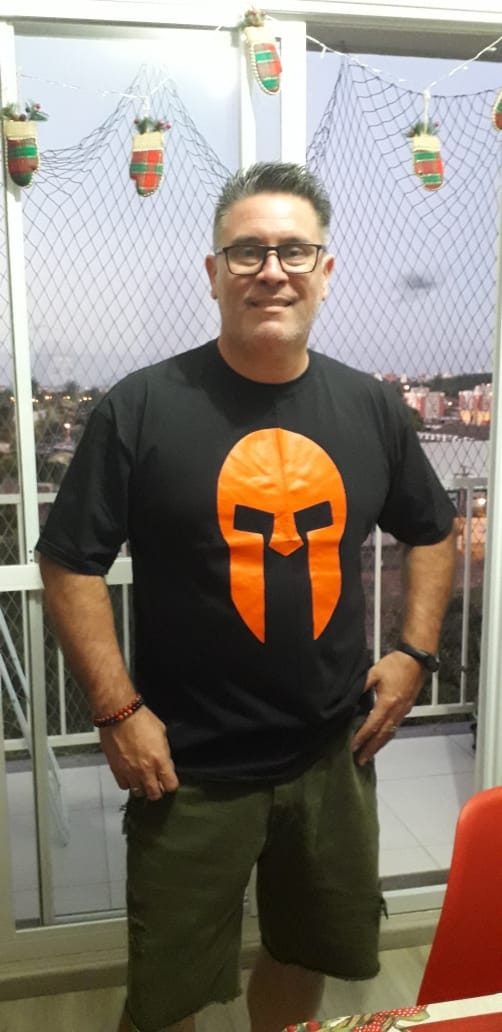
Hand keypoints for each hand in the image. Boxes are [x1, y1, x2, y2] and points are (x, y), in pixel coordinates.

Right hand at [99, 705, 178, 799]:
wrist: (119, 715)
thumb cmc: (140, 719)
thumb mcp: (162, 733)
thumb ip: (164, 752)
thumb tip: (165, 762)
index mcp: (160, 760)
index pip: (171, 785)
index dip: (171, 784)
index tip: (169, 780)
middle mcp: (145, 769)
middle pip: (155, 794)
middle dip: (158, 790)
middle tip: (157, 782)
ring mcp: (130, 772)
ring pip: (139, 793)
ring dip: (142, 787)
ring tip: (143, 778)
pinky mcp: (116, 770)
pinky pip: (124, 786)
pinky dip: (128, 783)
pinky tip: (130, 775)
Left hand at [351, 651, 424, 765]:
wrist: (416, 661)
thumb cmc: (395, 665)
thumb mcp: (375, 672)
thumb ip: (362, 685)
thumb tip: (349, 697)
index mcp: (387, 702)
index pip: (372, 725)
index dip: (361, 737)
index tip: (352, 747)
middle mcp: (396, 711)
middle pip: (382, 735)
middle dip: (370, 749)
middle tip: (359, 761)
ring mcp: (402, 712)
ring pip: (390, 733)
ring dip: (378, 746)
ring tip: (368, 755)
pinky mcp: (406, 710)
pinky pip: (395, 728)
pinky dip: (386, 737)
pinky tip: (380, 740)